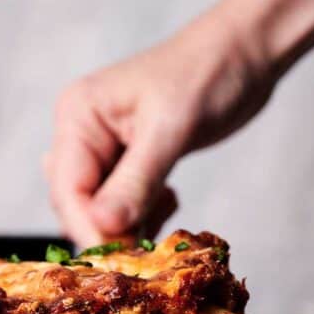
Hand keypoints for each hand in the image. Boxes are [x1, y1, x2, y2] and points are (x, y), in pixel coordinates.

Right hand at [46, 8, 273, 246]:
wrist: (246, 52)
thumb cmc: (208, 75)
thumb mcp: (170, 131)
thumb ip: (135, 182)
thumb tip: (102, 228)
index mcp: (78, 117)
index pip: (68, 189)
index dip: (90, 229)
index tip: (118, 261)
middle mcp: (82, 134)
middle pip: (78, 205)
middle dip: (109, 230)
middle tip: (147, 248)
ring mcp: (103, 149)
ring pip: (100, 210)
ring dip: (129, 226)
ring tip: (166, 211)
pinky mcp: (127, 162)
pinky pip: (122, 206)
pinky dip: (143, 215)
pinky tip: (169, 202)